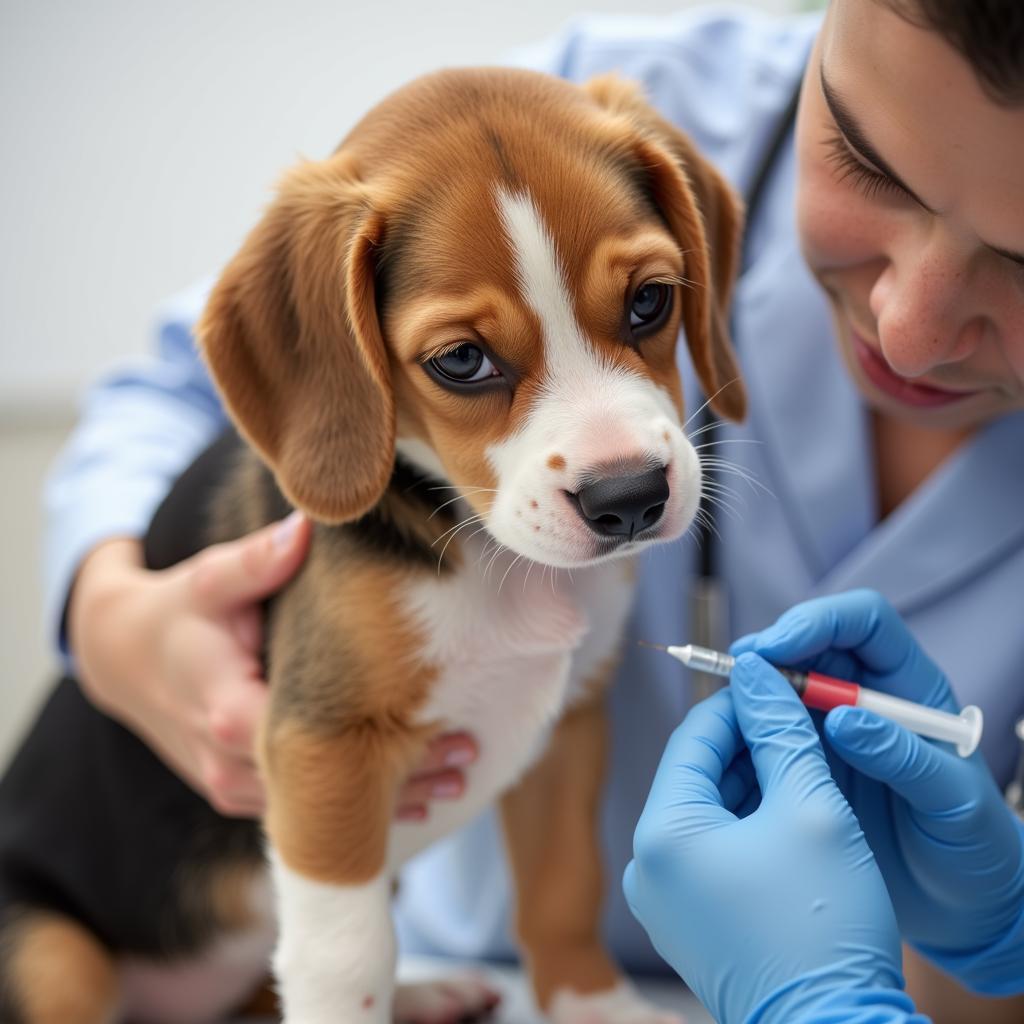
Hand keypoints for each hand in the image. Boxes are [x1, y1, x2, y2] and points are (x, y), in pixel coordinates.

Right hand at [69, 515, 477, 817]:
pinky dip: (352, 802)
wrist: (124, 656)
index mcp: (228, 710)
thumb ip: (258, 560)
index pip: (313, 743)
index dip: (380, 744)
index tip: (440, 728)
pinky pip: (300, 806)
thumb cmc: (178, 611)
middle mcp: (229, 763)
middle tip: (469, 754)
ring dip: (385, 797)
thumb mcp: (212, 578)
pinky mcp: (236, 789)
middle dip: (399, 776)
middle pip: (324, 785)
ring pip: (316, 806)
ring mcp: (230, 784)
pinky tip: (414, 793)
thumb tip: (306, 527)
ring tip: (458, 777)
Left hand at [624, 653, 906, 1023]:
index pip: (692, 738)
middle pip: (696, 776)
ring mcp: (663, 902)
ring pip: (706, 814)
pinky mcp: (687, 925)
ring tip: (802, 763)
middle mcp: (647, 868)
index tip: (778, 683)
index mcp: (661, 835)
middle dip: (748, 745)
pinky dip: (746, 828)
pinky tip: (790, 814)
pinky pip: (710, 854)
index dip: (739, 703)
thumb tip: (757, 672)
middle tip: (798, 721)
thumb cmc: (823, 926)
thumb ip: (779, 731)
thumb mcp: (811, 808)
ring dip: (752, 785)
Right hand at [733, 589, 1023, 993]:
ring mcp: (830, 729)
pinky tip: (727, 752)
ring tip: (723, 711)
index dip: (817, 622)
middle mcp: (865, 696)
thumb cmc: (973, 846)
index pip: (862, 623)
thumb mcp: (952, 802)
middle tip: (737, 672)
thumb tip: (842, 717)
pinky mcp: (805, 763)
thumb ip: (904, 757)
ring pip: (779, 687)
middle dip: (769, 649)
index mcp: (909, 685)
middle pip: (808, 645)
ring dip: (750, 690)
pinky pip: (766, 734)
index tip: (777, 647)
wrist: (961, 905)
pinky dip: (743, 734)